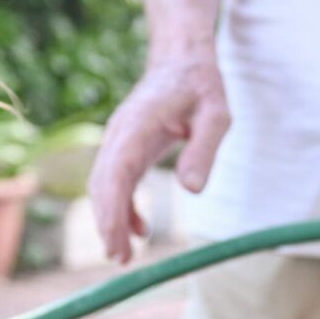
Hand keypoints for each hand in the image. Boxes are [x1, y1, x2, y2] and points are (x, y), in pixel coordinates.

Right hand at [88, 53, 229, 262]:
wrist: (182, 59)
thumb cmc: (201, 85)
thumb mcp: (217, 114)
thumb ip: (204, 149)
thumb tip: (192, 190)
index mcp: (138, 123)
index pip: (115, 171)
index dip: (112, 209)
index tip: (117, 240)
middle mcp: (121, 132)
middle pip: (102, 183)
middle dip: (107, 223)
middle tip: (120, 259)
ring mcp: (119, 140)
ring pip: (104, 185)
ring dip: (111, 219)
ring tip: (124, 255)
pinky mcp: (125, 147)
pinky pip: (116, 181)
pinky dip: (122, 207)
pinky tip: (140, 228)